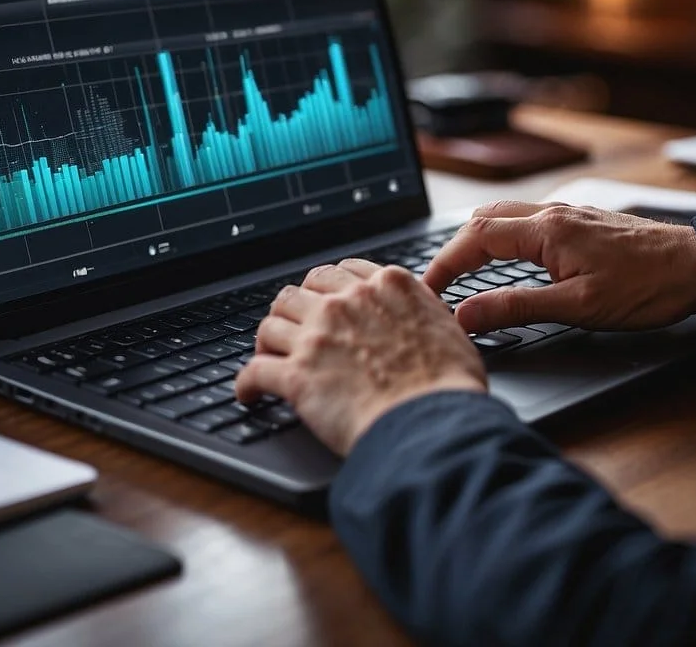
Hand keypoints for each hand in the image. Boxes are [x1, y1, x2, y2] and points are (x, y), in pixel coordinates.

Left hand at [235, 259, 485, 455]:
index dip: (326, 289)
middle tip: (293, 329)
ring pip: (270, 325)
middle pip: (298, 292)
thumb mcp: (446, 326)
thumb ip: (420, 310)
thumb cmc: (449, 384)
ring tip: (269, 357)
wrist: (433, 422)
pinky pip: (255, 372)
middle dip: (292, 310)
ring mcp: (317, 338)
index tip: (323, 301)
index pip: (339, 272)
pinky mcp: (297, 377)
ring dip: (267, 342)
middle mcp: (345, 304)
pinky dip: (247, 384)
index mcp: (384, 287)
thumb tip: (417, 315)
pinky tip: (249, 393)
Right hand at [422, 202, 695, 333]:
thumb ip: (517, 307)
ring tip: (461, 271)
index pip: (474, 239)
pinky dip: (501, 237)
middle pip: (482, 220)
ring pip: (504, 215)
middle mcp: (552, 213)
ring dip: (475, 240)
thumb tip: (467, 314)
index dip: (443, 264)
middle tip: (437, 284)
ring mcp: (567, 214)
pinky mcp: (580, 222)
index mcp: (546, 230)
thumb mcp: (578, 308)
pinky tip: (505, 259)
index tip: (427, 290)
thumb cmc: (648, 287)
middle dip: (452, 250)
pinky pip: (525, 221)